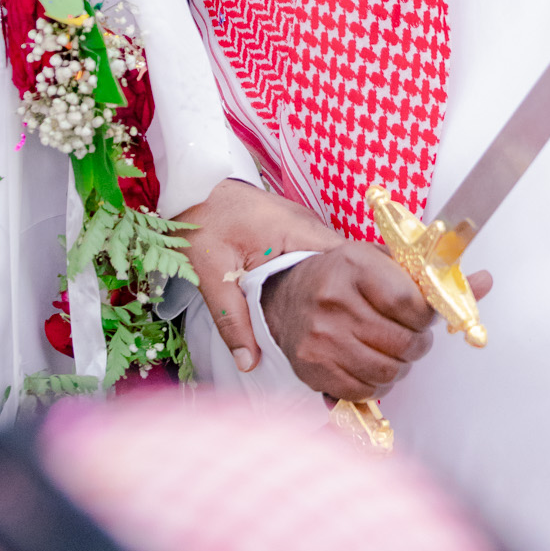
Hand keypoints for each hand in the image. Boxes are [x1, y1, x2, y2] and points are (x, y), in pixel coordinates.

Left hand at [172, 178, 343, 370]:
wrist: (191, 187)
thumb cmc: (201, 222)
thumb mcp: (212, 274)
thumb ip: (231, 319)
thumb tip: (248, 362)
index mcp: (296, 230)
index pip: (347, 262)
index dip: (358, 294)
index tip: (357, 327)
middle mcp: (310, 226)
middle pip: (348, 267)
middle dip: (350, 300)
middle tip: (348, 337)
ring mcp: (306, 227)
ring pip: (335, 265)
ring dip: (336, 293)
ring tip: (337, 329)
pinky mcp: (297, 233)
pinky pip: (319, 260)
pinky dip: (320, 284)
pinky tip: (314, 310)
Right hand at [261, 242, 493, 400]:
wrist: (288, 291)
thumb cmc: (345, 276)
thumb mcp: (387, 262)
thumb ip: (434, 276)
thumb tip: (484, 282)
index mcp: (356, 265)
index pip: (411, 304)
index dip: (427, 317)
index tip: (424, 315)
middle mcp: (334, 300)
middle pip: (402, 342)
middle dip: (417, 344)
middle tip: (411, 336)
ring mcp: (319, 337)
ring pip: (386, 371)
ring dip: (399, 367)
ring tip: (392, 351)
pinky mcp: (310, 367)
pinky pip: (362, 391)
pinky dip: (376, 385)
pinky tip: (371, 366)